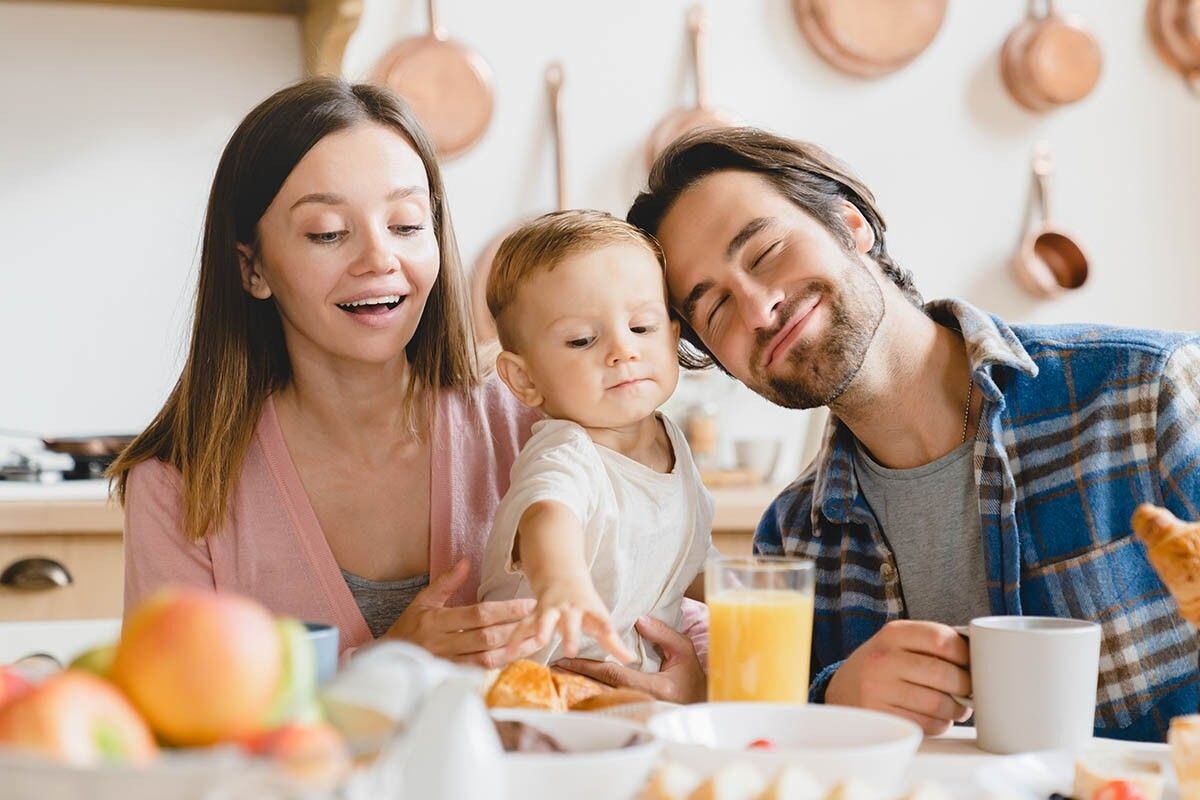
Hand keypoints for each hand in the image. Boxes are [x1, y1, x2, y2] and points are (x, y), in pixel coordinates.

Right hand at [383, 559, 539, 667]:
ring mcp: (447, 663)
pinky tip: (518, 657)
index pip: (479, 615)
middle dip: (516, 630)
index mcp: (437, 621)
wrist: (387, 663)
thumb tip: (465, 561)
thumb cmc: (408, 628)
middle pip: (487, 638)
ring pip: (487, 659)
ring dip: (514, 651)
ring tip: (537, 640)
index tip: (529, 604)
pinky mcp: (451, 677)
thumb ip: (446, 582)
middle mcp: (443, 644)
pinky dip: (501, 665)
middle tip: (541, 621)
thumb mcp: (422, 601)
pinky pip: (481, 673)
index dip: (506, 610)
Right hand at [504, 573, 634, 662]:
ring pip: (545, 618)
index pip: (601, 619)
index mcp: (589, 610)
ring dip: (542, 629)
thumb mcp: (600, 618)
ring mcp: (551, 609)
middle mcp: (570, 608)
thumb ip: (613, 642)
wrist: (560, 575)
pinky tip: (509, 654)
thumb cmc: (584, 604)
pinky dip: (515, 639)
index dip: (606, 627)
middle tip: (571, 650)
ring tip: (541, 642)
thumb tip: (630, 659)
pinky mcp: (534, 613)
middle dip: (570, 634)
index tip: (610, 635)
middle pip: (571, 620)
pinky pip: (523, 626)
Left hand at [554, 616, 705, 703]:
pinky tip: (574, 692)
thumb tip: (639, 621)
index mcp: (654, 688)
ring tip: (557, 679)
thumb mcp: (684, 652)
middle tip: (552, 670)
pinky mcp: (633, 718)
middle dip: (575, 679)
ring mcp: (636, 714)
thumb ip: (662, 634)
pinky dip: (589, 698)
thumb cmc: (693, 679)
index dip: (588, 666)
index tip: (567, 659)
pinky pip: (606, 707)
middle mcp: (642, 704)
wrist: (701, 711)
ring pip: (600, 701)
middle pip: (600, 690)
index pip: (613, 675)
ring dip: (578, 690)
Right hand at [825, 620, 971, 734]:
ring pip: (938, 703)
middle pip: (943, 674)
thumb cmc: (883, 664)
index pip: (942, 639)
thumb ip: (931, 642)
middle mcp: (884, 659)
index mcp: (894, 633)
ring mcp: (879, 689)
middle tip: (969, 689)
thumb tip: (980, 656)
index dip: (966, 654)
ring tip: (956, 705)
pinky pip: (928, 724)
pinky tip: (937, 716)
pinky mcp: (882, 716)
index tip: (972, 663)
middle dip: (965, 685)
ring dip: (957, 708)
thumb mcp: (898, 642)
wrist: (843, 688)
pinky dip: (941, 723)